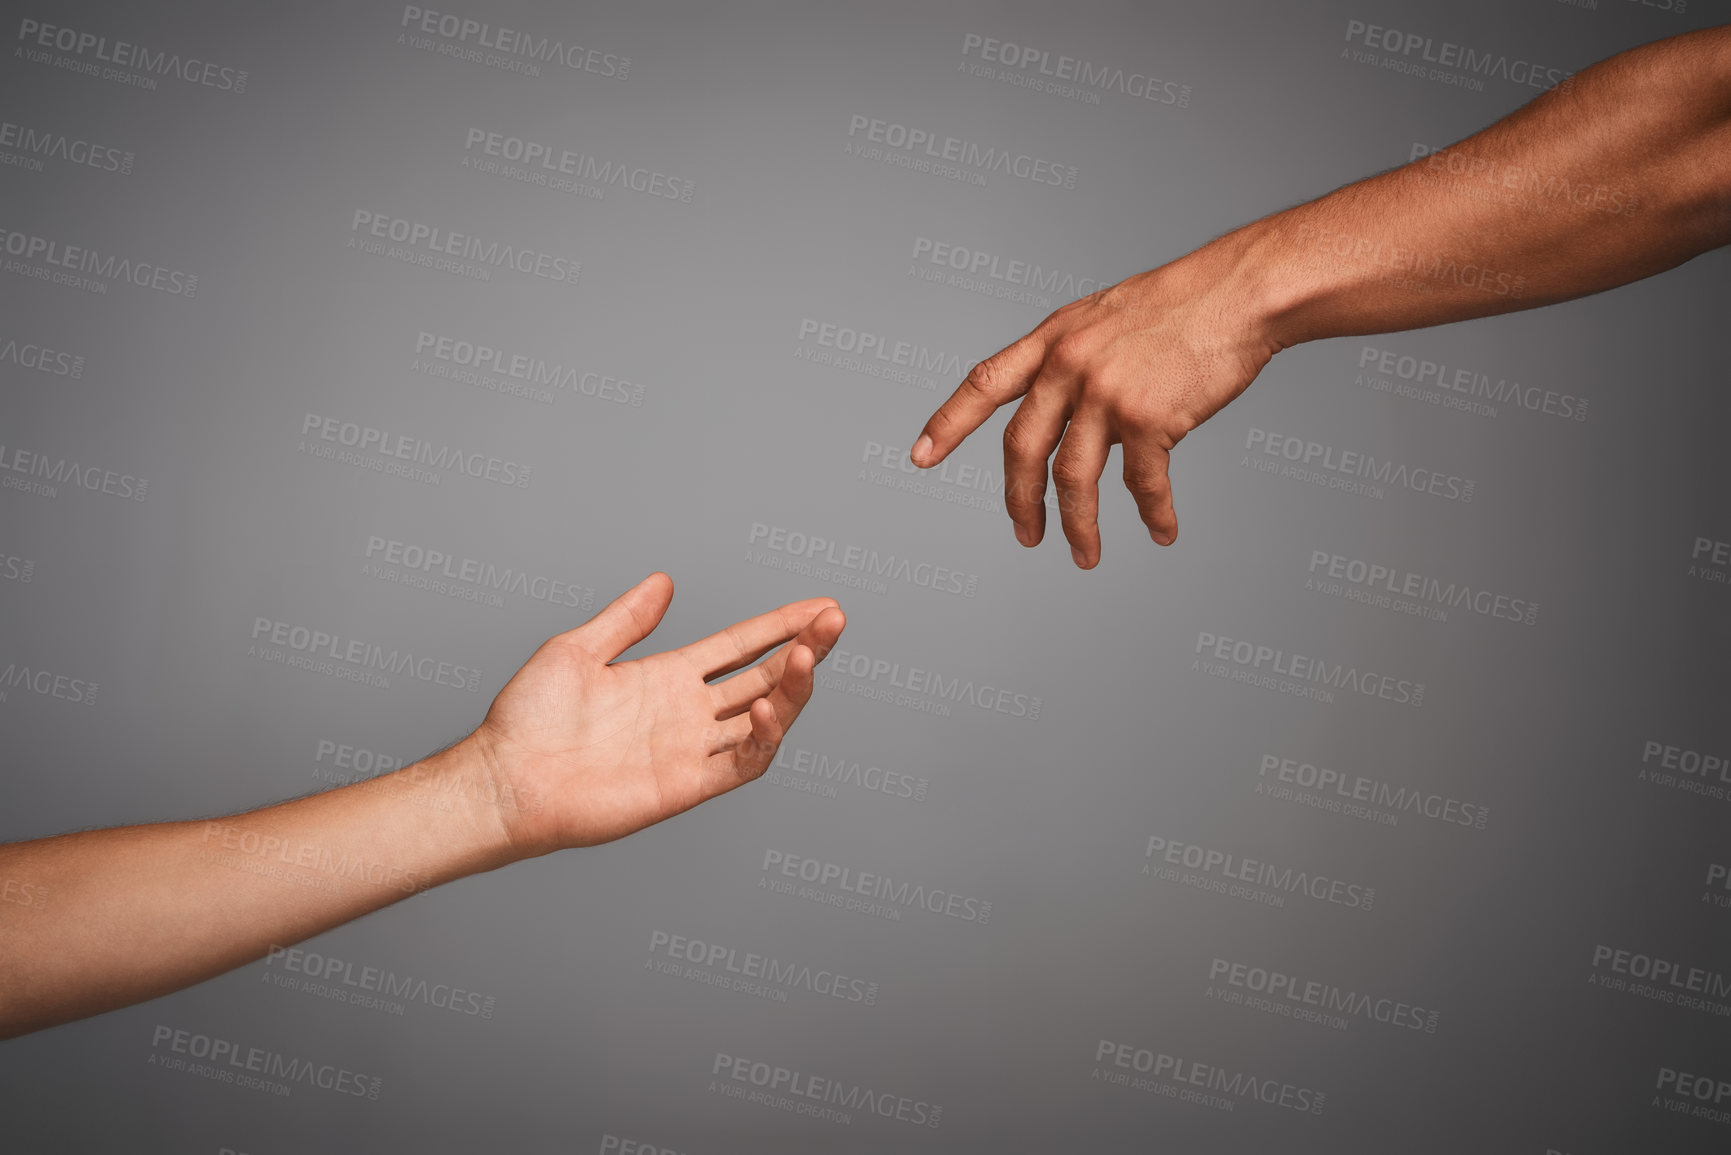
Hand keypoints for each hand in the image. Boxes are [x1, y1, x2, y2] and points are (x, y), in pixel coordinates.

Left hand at [466, 573, 845, 854]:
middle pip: (764, 676)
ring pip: (763, 718)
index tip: (819, 607)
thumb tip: (664, 581)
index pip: (740, 645)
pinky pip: (741, 764)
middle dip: (803, 649)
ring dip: (793, 688)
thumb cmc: (528, 718)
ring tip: (810, 656)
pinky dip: (763, 738)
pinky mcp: (686, 785)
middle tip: (835, 621)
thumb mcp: (577, 650)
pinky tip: (768, 706)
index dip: (780, 626)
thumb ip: (626, 620)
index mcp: (668, 677)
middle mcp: (687, 713)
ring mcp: (690, 749)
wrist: (506, 778)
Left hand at [910, 256, 1275, 566]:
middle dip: (1018, 500)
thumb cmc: (1181, 303)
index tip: (919, 457)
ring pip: (1073, 478)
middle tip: (1025, 535)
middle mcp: (1068, 365)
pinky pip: (1142, 483)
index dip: (948, 423)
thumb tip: (1062, 413)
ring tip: (1083, 555)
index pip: (984, 384)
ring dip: (1077, 527)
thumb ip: (1072, 361)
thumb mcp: (1103, 317)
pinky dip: (1153, 514)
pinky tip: (1161, 531)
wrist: (1239, 291)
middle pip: (1022, 448)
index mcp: (1052, 339)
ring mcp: (1106, 392)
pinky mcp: (1149, 417)